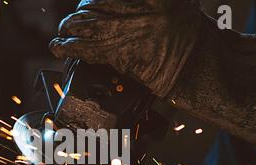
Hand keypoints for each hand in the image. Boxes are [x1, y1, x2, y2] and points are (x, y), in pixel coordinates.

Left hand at [50, 0, 201, 96]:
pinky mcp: (121, 53)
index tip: (88, 3)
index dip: (94, 0)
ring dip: (69, 28)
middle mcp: (138, 8)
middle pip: (94, 5)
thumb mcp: (178, 2)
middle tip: (71, 21)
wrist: (197, 67)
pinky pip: (86, 48)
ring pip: (86, 24)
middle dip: (79, 13)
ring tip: (62, 33)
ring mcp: (129, 30)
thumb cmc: (190, 38)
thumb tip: (114, 1)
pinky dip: (68, 47)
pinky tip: (58, 47)